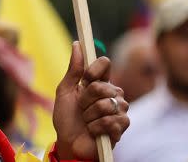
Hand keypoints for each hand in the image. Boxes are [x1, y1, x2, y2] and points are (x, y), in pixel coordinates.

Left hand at [52, 42, 129, 159]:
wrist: (69, 143)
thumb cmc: (66, 118)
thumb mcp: (64, 91)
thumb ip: (73, 70)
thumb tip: (77, 44)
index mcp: (99, 82)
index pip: (104, 63)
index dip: (93, 69)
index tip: (84, 79)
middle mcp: (113, 93)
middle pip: (102, 86)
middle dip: (85, 100)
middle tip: (81, 109)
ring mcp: (120, 109)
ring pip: (106, 105)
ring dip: (89, 116)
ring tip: (87, 121)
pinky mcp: (123, 126)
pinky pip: (110, 121)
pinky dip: (95, 127)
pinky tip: (93, 131)